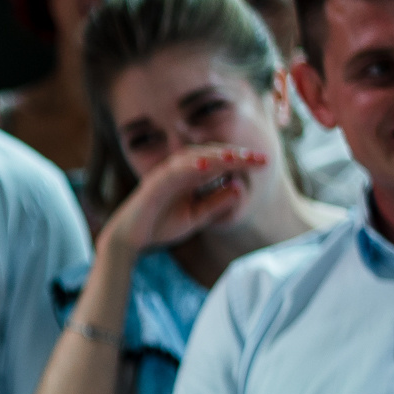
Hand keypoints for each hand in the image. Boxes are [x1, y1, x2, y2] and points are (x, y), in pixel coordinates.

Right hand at [102, 146, 262, 259]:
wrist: (129, 239)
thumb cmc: (160, 225)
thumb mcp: (197, 216)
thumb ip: (217, 203)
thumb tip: (240, 188)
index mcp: (189, 175)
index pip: (218, 161)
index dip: (241, 160)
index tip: (264, 162)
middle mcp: (178, 170)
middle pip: (209, 154)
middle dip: (234, 154)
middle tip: (259, 158)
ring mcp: (164, 175)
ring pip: (193, 157)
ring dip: (215, 156)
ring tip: (236, 157)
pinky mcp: (153, 184)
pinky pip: (173, 171)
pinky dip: (189, 166)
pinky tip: (206, 165)